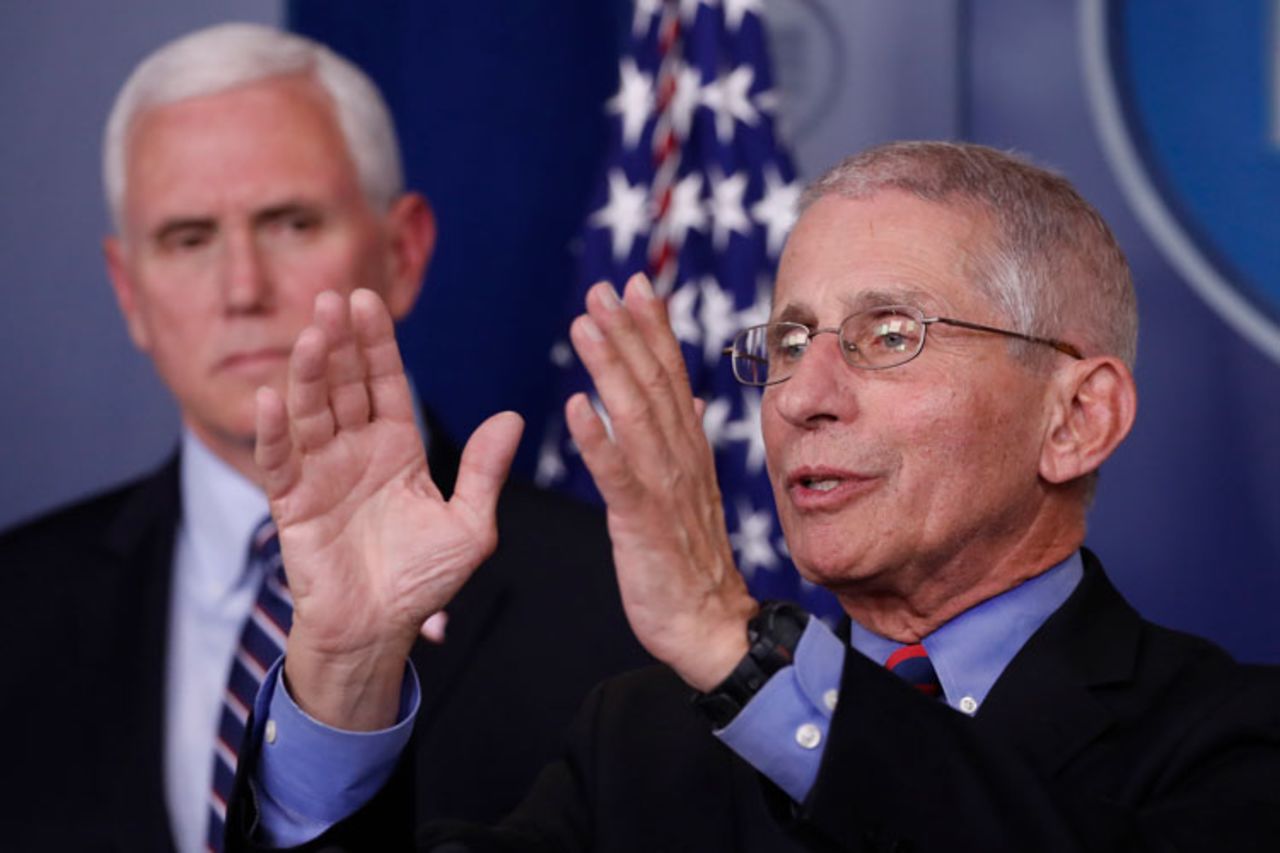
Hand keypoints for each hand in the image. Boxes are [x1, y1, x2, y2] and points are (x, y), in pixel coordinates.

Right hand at [255, 289, 522, 727]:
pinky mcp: (293, 504)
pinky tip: (270, 396)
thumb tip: (512, 417)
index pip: (384, 383)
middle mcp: (355, 450)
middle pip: (344, 385)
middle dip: (339, 342)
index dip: (376, 343)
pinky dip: (274, 431)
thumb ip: (484, 471)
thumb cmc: (423, 581)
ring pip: (311, 412)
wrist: (380, 630)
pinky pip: (280, 460)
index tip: (367, 299)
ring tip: (312, 334)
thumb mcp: (469, 525)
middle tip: (332, 297)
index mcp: (397, 448)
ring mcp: (321, 473)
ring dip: (309, 373)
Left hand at [566, 274, 756, 691]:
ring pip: (636, 417)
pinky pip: (617, 477)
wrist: (708, 624)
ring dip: (611, 368)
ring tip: (585, 325)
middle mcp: (680, 459)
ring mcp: (664, 489)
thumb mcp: (695, 491)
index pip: (671, 376)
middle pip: (654, 383)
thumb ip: (687, 439)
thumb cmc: (692, 559)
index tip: (635, 284)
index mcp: (688, 450)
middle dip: (629, 331)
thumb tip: (691, 397)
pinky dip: (597, 441)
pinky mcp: (643, 523)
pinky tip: (576, 408)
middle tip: (604, 287)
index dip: (652, 328)